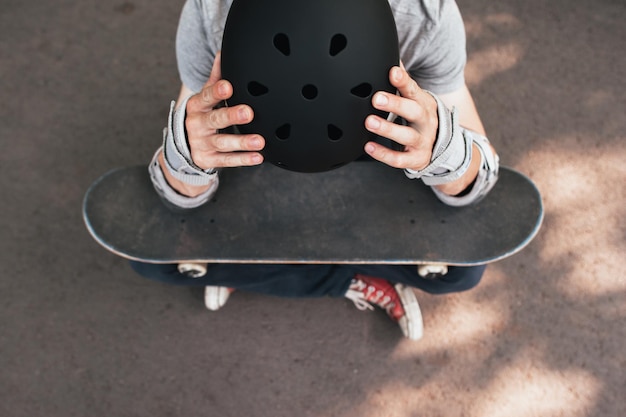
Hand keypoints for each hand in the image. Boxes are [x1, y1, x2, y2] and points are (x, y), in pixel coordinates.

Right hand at [184, 52, 264, 168]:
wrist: (185, 146)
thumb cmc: (203, 116)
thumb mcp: (205, 98)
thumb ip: (216, 78)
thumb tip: (223, 52)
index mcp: (197, 105)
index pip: (206, 96)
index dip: (217, 92)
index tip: (228, 87)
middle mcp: (197, 124)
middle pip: (215, 119)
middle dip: (231, 116)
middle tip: (248, 112)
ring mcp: (202, 144)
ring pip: (223, 143)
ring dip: (242, 142)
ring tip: (259, 141)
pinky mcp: (207, 160)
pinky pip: (227, 161)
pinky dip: (243, 159)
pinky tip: (258, 157)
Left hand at [363, 65, 438, 170]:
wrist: (441, 146)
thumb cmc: (419, 117)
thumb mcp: (415, 99)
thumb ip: (402, 82)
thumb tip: (388, 57)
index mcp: (423, 103)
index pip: (414, 89)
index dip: (404, 81)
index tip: (392, 72)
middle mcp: (425, 122)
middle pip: (413, 111)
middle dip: (395, 104)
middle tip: (376, 98)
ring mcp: (422, 141)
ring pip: (406, 136)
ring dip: (388, 129)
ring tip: (369, 122)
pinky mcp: (416, 159)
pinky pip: (399, 159)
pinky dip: (384, 154)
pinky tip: (368, 146)